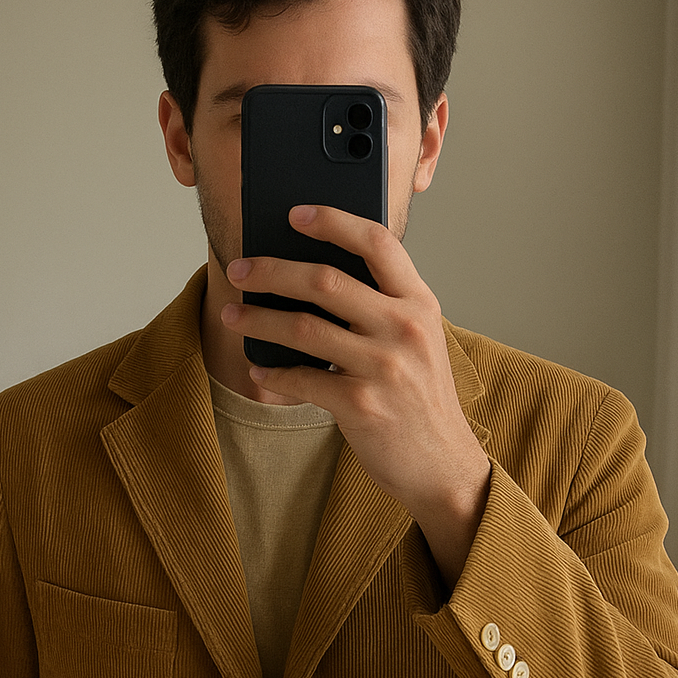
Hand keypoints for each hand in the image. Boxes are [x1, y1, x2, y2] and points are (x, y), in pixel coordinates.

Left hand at [222, 204, 490, 588]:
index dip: (332, 220)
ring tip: (234, 316)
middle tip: (241, 269)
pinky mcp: (362, 404)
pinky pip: (302, 379)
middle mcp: (404, 328)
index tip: (294, 213)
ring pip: (303, 327)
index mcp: (419, 303)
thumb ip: (381, 306)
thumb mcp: (416, 341)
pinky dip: (274, 373)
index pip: (376, 242)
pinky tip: (260, 370)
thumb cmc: (420, 399)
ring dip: (259, 319)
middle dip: (271, 270)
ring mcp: (384, 367)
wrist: (443, 464)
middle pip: (325, 280)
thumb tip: (313, 276)